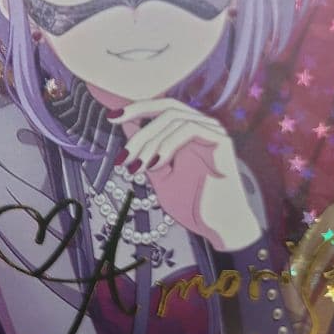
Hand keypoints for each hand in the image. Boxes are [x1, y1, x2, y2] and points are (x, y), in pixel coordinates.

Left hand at [112, 98, 260, 251]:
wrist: (218, 225)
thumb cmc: (192, 201)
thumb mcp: (159, 173)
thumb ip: (146, 150)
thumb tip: (126, 127)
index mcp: (189, 129)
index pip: (161, 108)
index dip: (136, 108)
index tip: (111, 117)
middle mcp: (202, 124)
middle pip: (166, 108)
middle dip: (139, 128)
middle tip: (123, 154)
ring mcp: (213, 130)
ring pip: (174, 118)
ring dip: (150, 142)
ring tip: (138, 168)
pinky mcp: (221, 140)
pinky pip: (190, 128)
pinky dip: (168, 144)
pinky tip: (156, 164)